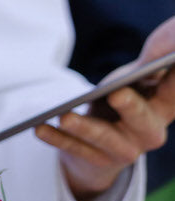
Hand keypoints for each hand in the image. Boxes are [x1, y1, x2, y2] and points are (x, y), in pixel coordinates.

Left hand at [36, 15, 174, 200]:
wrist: (107, 136)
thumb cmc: (127, 92)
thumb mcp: (137, 75)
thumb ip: (153, 59)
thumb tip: (171, 41)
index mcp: (164, 107)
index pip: (174, 93)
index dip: (174, 81)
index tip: (172, 64)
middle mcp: (150, 133)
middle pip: (145, 123)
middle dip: (132, 109)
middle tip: (117, 93)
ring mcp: (125, 150)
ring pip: (104, 139)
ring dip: (85, 128)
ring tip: (65, 117)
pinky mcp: (98, 159)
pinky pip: (75, 148)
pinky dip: (56, 138)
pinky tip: (39, 128)